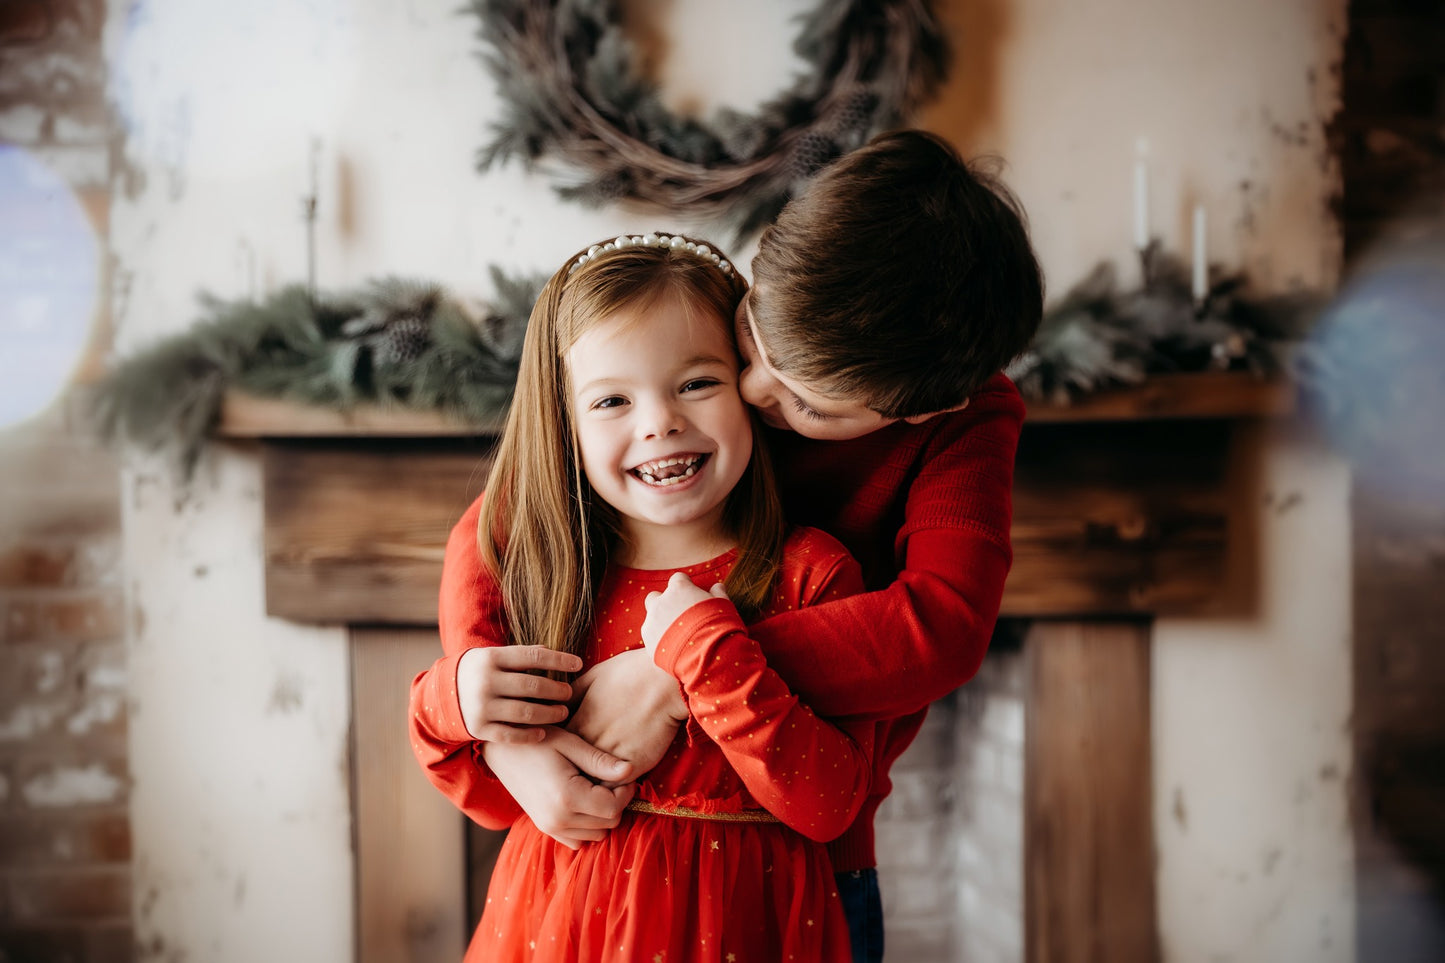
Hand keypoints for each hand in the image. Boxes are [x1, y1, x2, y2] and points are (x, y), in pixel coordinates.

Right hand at [456, 645, 580, 742]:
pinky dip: (530, 735)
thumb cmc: (477, 672)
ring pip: (526, 712)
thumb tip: (551, 651)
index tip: (578, 663)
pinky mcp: (479, 729)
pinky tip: (544, 732)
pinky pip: (511, 734)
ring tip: (563, 712)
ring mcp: (482, 707)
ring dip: (550, 713)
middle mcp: (486, 682)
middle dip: (557, 690)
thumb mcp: (492, 657)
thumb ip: (519, 656)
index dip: (559, 659)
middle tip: (569, 693)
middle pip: (532, 686)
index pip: (532, 657)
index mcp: (491, 658)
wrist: (440, 695)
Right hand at [483, 728, 635, 849]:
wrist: (501, 751)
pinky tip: (584, 802)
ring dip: (603, 815)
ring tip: (596, 789)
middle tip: (611, 779)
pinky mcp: (545, 828)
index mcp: (567, 797)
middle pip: (608, 823)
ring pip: (596, 834)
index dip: (626, 792)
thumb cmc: (537, 741)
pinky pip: (578, 840)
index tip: (624, 775)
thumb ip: (600, 761)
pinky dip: (587, 825)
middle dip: (616, 803)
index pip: (613, 808)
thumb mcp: (569, 744)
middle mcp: (558, 819)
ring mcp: (549, 827)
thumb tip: (630, 771)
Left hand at [568, 649, 687, 781]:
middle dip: (575, 771)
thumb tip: (560, 704)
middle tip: (583, 771)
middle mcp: (590, 743)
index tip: (572, 752)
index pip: (561, 749)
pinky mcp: (633, 766)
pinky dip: (616, 788)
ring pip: (593, 782)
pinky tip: (619, 781)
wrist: (665, 681)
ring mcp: (610, 756)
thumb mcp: (594, 676)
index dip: (565, 753)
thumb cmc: (631, 672)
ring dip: (595, 782)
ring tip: (601, 779)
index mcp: (579, 723)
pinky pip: (617, 788)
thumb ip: (574, 693)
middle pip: (573, 769)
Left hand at [640, 572, 728, 651]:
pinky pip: (651, 636)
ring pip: (652, 618)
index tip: (692, 596)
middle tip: (679, 615)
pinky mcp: (648, 640)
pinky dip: (659, 640)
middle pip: (656, 596)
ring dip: (661, 623)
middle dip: (664, 603)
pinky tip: (673, 648)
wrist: (709, 655)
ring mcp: (652, 621)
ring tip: (678, 636)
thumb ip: (718, 593)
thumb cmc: (719, 625)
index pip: (678, 579)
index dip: (686, 587)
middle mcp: (661, 602)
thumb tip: (717, 587)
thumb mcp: (723, 605)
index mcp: (679, 588)